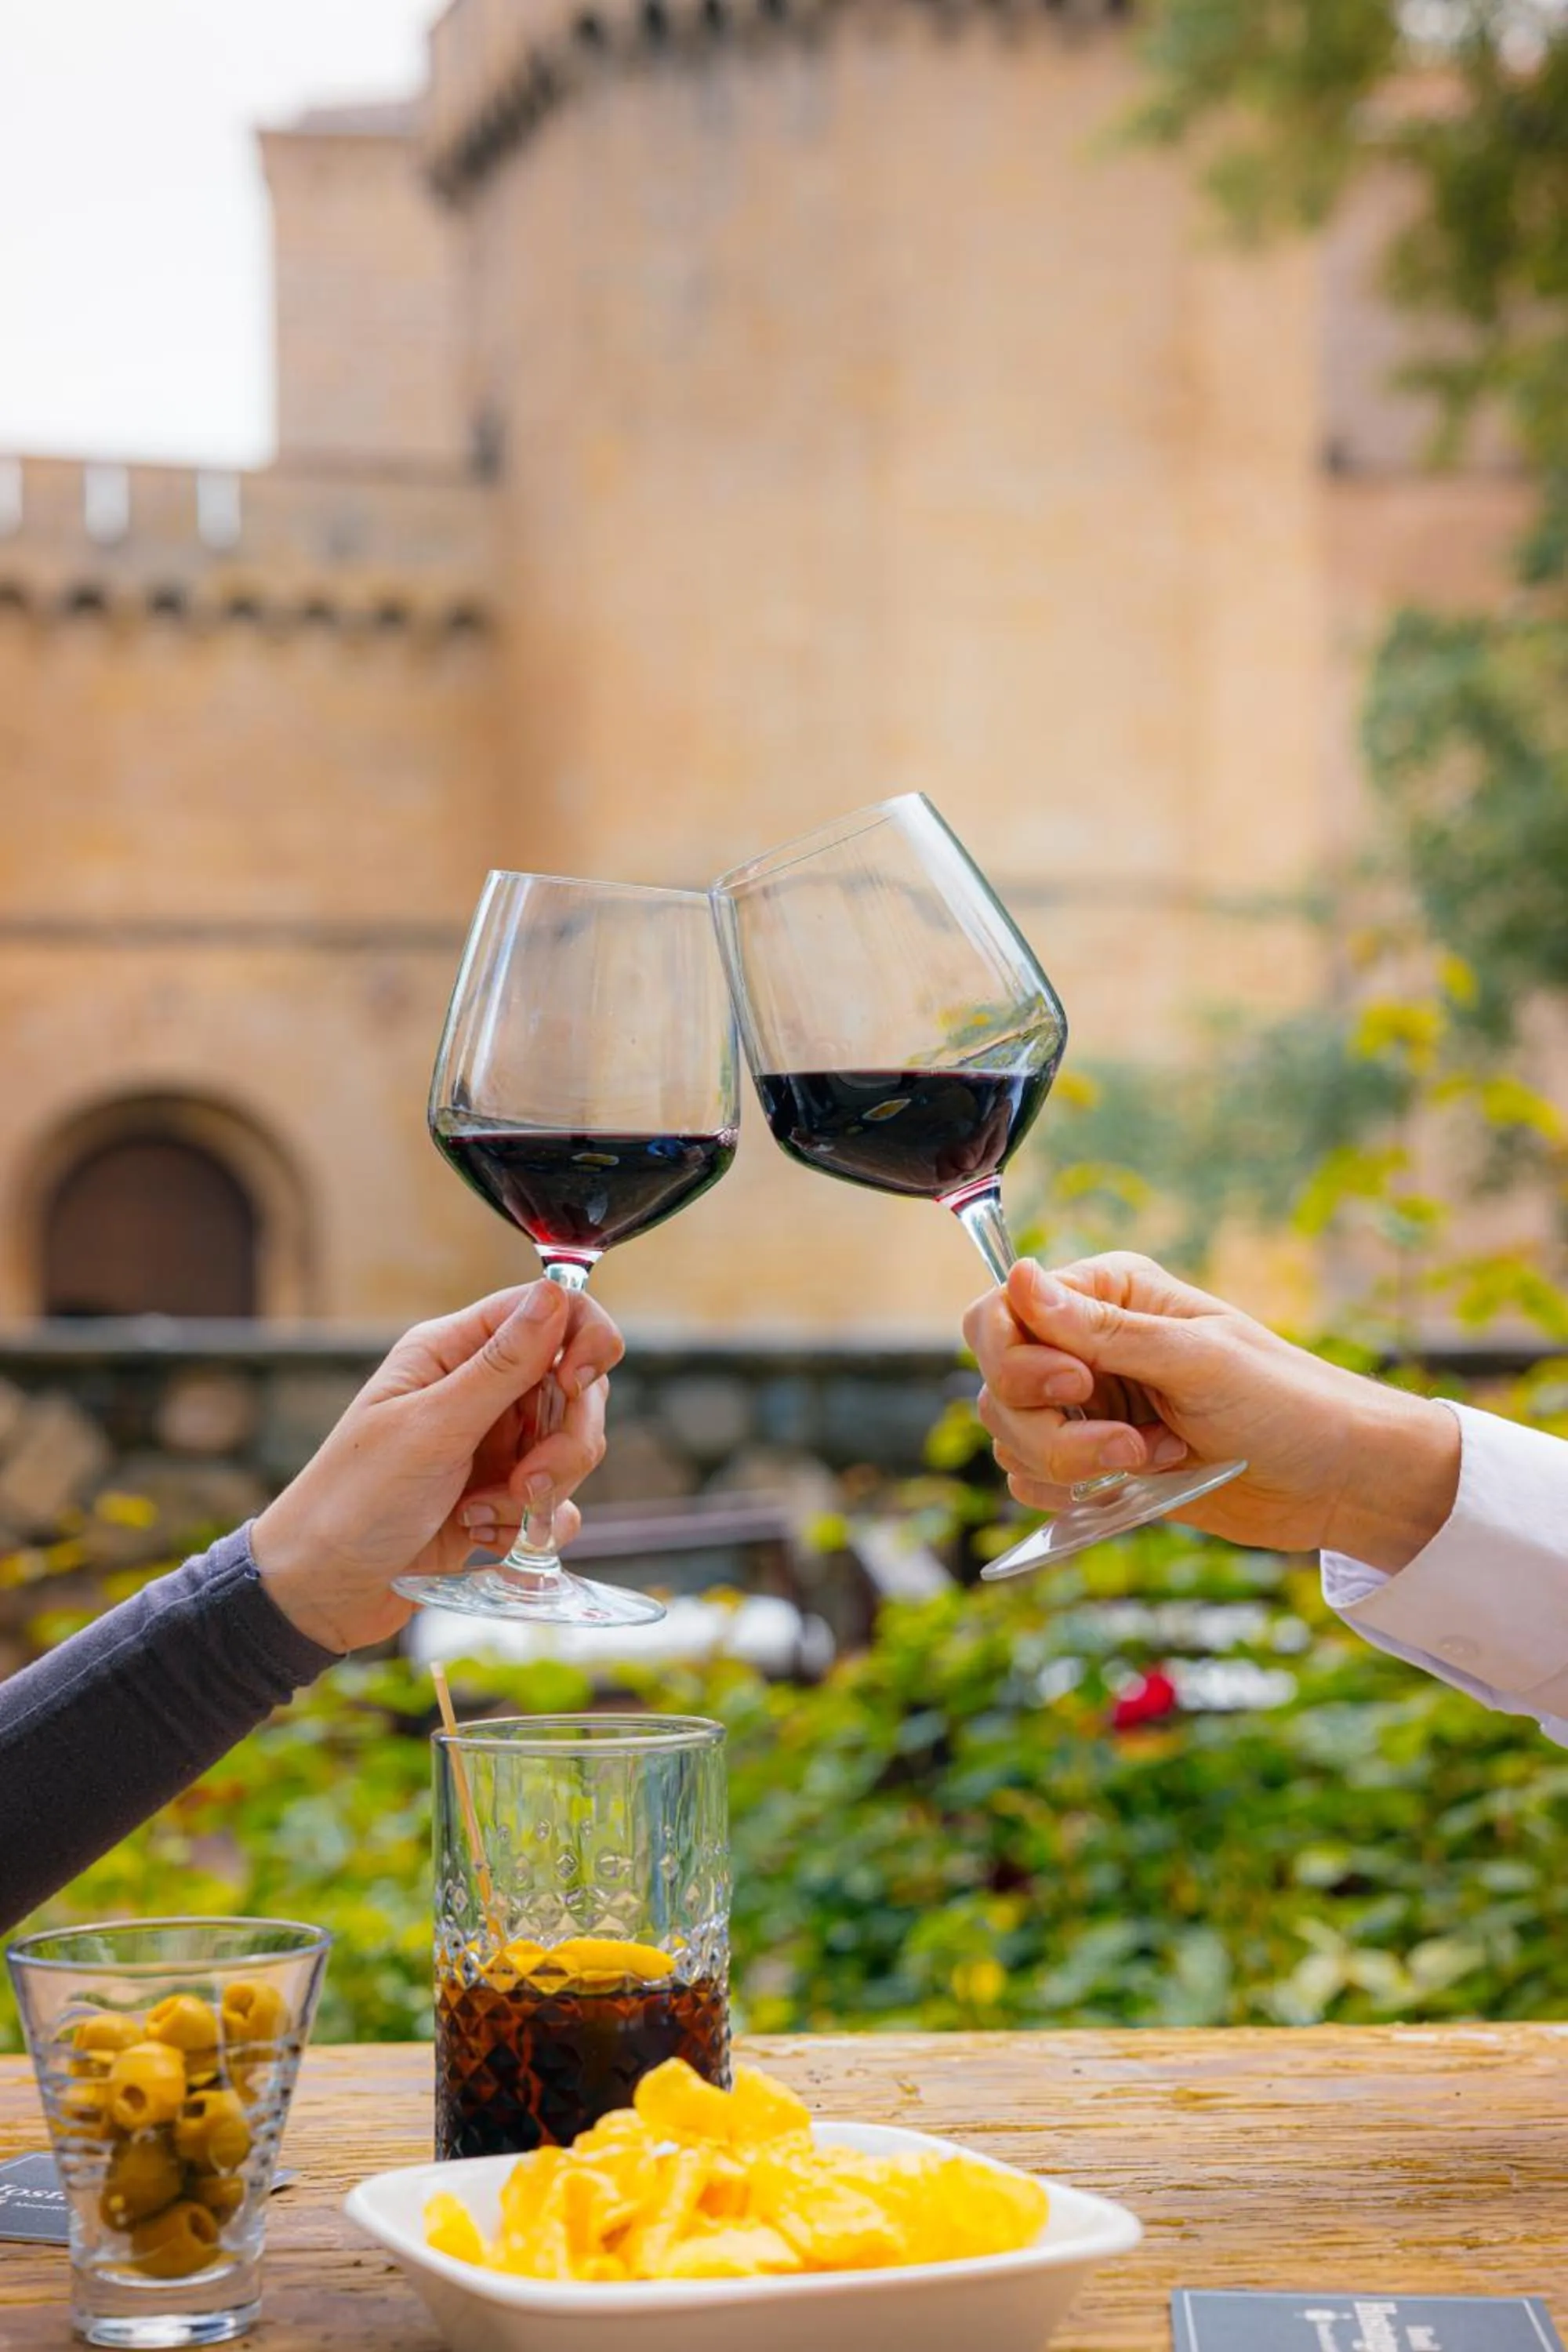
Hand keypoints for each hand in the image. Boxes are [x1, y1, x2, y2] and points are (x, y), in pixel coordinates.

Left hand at [251, 1282, 622, 1651]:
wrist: (322, 1592)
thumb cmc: (354, 1500)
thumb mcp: (431, 1428)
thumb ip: (501, 1366)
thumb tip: (555, 1294)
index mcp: (453, 1352)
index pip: (548, 1311)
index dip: (582, 1339)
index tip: (576, 1383)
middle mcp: (479, 1391)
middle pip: (574, 1386)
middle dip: (566, 1439)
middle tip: (529, 1482)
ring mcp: (494, 1447)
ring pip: (571, 1447)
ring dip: (545, 1489)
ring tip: (488, 1515)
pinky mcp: (502, 1499)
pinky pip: (558, 1502)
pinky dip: (534, 1525)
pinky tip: (485, 1537)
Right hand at [962, 1252, 1459, 1567]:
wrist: (1337, 1481)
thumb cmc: (1287, 1402)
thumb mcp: (1198, 1359)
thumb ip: (1103, 1329)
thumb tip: (1019, 1277)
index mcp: (1107, 1293)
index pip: (1000, 1314)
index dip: (1017, 1357)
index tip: (1077, 1385)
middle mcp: (1085, 1343)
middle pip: (996, 1383)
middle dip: (1051, 1428)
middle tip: (1131, 1447)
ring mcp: (1088, 1404)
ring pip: (1011, 1437)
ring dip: (1069, 1464)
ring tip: (1152, 1460)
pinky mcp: (1094, 1460)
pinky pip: (1032, 1478)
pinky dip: (1069, 1493)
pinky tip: (1135, 1485)